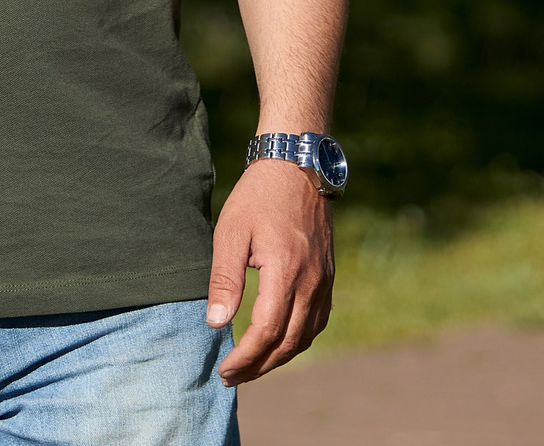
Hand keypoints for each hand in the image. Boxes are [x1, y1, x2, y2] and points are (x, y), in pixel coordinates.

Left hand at [206, 159, 334, 383]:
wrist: (297, 167)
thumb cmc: (258, 197)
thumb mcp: (231, 232)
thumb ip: (225, 279)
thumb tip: (216, 323)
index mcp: (285, 270)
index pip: (266, 331)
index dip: (245, 357)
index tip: (224, 370)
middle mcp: (311, 281)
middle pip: (288, 342)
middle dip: (259, 366)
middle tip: (231, 377)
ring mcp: (324, 280)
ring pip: (305, 335)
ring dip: (279, 358)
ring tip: (252, 367)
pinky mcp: (328, 276)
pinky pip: (317, 321)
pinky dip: (298, 340)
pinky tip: (280, 343)